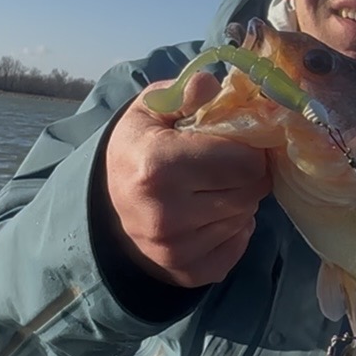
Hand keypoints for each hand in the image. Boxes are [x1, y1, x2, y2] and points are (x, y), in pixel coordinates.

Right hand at [102, 72, 271, 287]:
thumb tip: (211, 84)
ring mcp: (176, 248)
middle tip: (227, 167)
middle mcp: (167, 213)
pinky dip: (233, 231)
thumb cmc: (136, 149)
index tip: (236, 144)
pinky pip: (237, 247)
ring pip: (246, 218)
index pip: (245, 161)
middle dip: (246, 175)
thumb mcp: (150, 110)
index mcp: (159, 166)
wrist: (104, 206)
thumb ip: (183, 93)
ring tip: (212, 190)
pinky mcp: (186, 272)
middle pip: (251, 191)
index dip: (249, 149)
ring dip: (239, 201)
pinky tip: (210, 216)